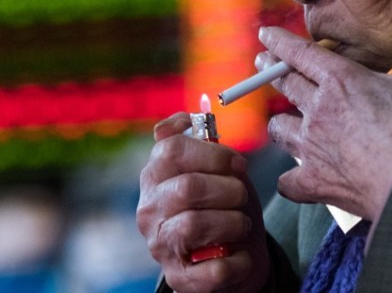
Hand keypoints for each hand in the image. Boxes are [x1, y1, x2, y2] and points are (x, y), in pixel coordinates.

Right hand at [137, 112, 269, 292]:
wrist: (233, 255)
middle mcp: (149, 209)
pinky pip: (214, 269)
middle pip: (188, 187)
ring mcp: (160, 245)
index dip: (213, 153)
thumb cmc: (223, 204)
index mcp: (155, 175)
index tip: (238, 163)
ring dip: (233, 222)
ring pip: (195, 225)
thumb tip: (197, 115)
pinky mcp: (179, 278)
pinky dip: (238, 260)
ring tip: (241, 224)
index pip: (171, 149)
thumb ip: (206, 142)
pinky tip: (240, 254)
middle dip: (228, 189)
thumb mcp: (216, 169)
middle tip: (241, 196)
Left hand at [258, 26, 391, 223]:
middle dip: (270, 70)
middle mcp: (318, 110)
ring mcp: (312, 147)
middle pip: (284, 84)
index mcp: (341, 80)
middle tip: (262, 64)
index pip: (300, 54)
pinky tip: (296, 179)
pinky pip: (288, 180)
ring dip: (281, 123)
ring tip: (282, 121)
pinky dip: (291, 179)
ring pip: (280, 129)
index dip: (279, 42)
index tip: (265, 36)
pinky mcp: (314, 182)